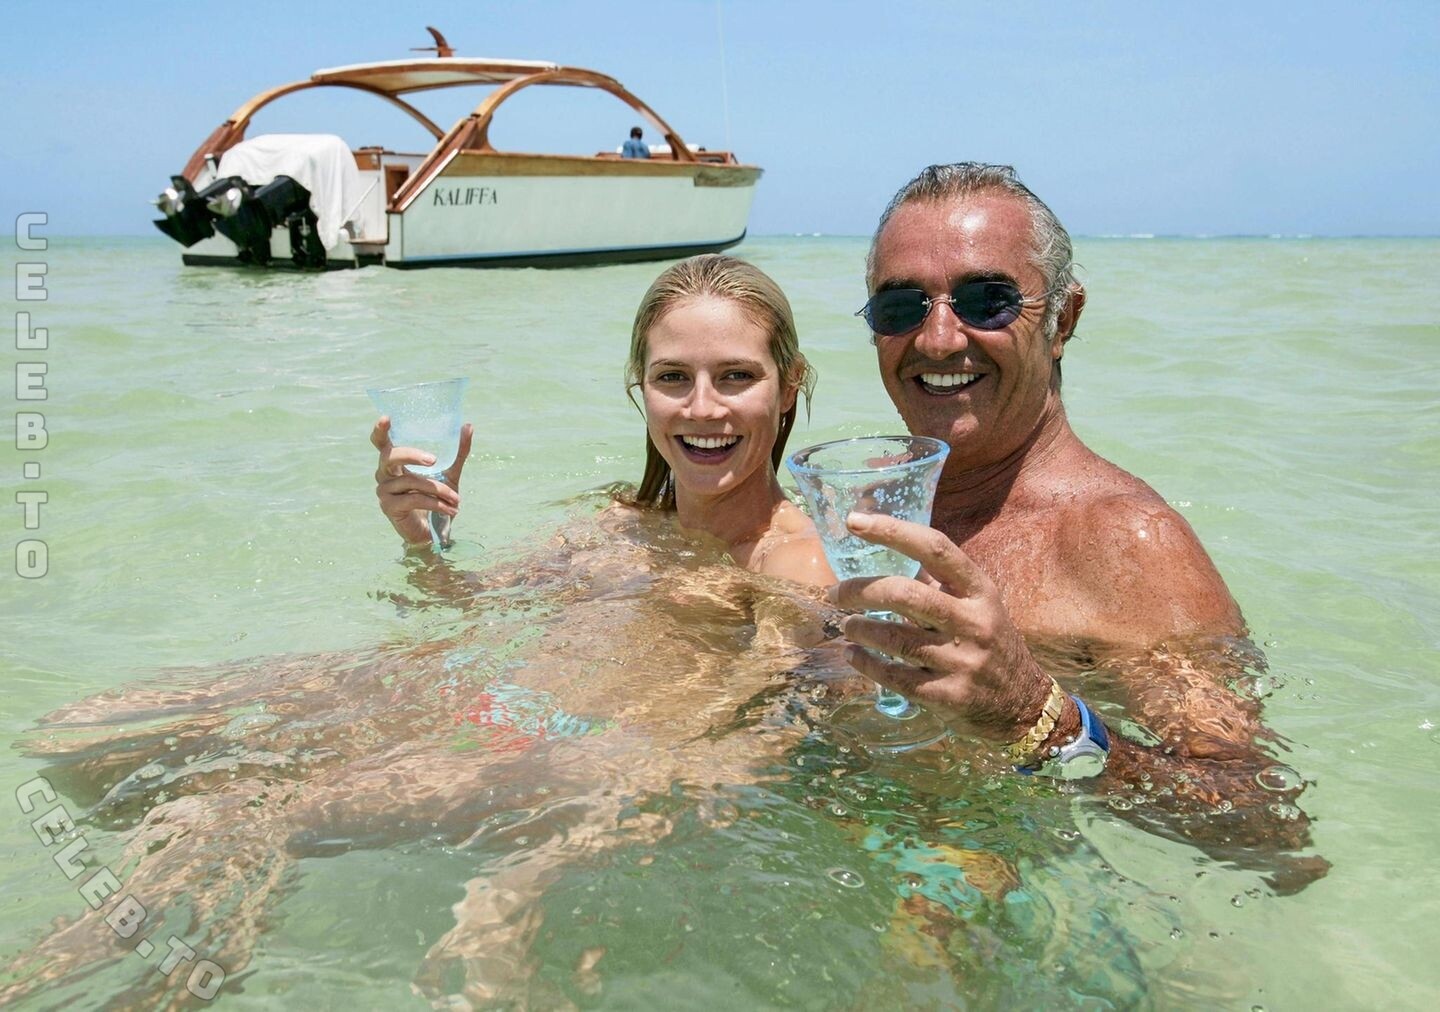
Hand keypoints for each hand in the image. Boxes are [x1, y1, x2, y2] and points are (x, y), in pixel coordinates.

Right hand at [371, 417, 472, 545]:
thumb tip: (468, 426)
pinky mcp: (390, 507)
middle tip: (434, 460)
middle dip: (413, 455)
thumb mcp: (450, 473)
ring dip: (438, 489)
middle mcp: (384, 474)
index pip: (381, 443)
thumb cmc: (436, 499)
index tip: (386, 418)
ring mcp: (384, 491)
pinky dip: (436, 503)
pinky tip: (451, 509)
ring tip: (456, 499)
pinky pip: (414, 499)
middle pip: (390, 456)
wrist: (434, 531)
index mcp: (394, 462)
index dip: (380, 431)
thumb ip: (457, 452)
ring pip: (411, 481)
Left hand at [827, 513, 1053, 741]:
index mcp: (980, 590)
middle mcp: (973, 622)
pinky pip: (895, 677)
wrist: (1023, 703)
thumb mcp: (978, 606)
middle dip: (862, 590)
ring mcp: (962, 661)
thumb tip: (885, 556)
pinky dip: (866, 663)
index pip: (935, 548)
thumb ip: (939, 584)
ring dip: (859, 628)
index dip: (892, 531)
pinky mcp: (949, 696)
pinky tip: (853, 655)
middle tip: (836, 593)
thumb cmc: (990, 643)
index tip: (854, 521)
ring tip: (846, 624)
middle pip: (906, 594)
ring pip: (895, 638)